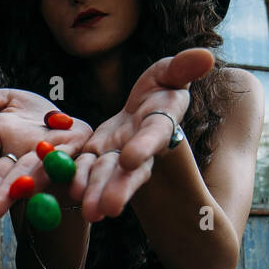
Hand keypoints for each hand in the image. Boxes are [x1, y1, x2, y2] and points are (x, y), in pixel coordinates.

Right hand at [0, 85, 92, 217]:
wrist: (66, 119)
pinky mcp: (71, 155)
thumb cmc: (30, 112)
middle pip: (3, 175)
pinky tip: (46, 179)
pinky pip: (64, 164)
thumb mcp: (5, 100)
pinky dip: (57, 171)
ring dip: (16, 190)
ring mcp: (43, 160)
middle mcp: (18, 159)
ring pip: (29, 175)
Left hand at [73, 48, 214, 221]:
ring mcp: (117, 156)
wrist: (144, 107)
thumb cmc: (162, 87)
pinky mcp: (96, 156)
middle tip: (106, 208)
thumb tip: (205, 56)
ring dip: (95, 192)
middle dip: (118, 188)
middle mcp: (139, 148)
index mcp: (160, 125)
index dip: (144, 147)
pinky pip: (83, 167)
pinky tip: (63, 188)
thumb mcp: (172, 73)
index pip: (154, 136)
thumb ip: (184, 68)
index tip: (131, 158)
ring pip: (105, 176)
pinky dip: (72, 177)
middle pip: (129, 170)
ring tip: (87, 212)